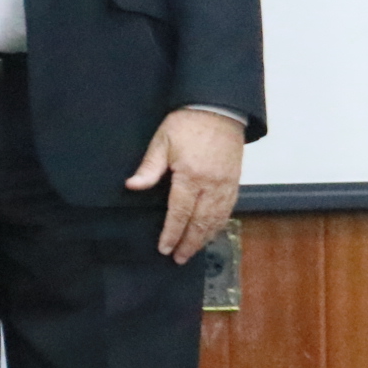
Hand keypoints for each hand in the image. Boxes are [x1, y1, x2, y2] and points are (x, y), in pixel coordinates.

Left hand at [127, 107, 245, 262]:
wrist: (219, 108)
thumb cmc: (187, 124)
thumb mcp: (162, 141)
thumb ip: (149, 168)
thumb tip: (132, 186)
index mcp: (191, 176)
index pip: (180, 213)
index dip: (172, 233)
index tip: (165, 249)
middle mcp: (211, 185)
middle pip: (201, 222)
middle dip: (190, 243)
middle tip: (179, 259)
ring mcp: (226, 184)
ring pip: (217, 219)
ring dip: (205, 237)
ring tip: (193, 250)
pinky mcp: (235, 181)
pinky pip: (229, 209)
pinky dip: (219, 224)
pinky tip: (211, 231)